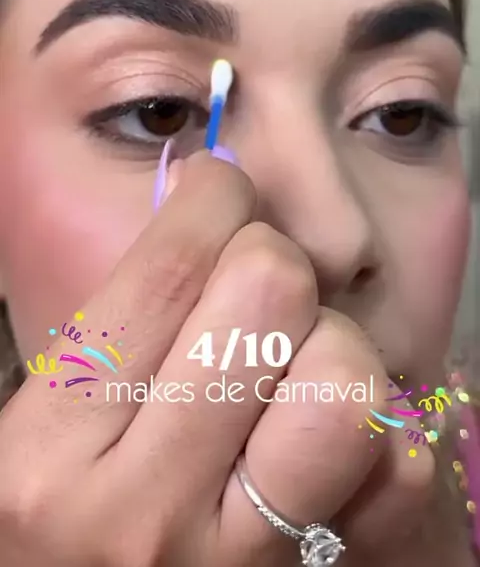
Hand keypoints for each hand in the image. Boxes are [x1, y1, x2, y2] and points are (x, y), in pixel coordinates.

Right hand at [0, 151, 435, 566]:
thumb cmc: (66, 509)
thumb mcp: (55, 416)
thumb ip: (127, 315)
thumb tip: (214, 194)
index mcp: (54, 444)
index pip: (171, 266)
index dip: (216, 194)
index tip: (220, 186)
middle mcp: (142, 506)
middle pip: (271, 293)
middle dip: (271, 261)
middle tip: (250, 286)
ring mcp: (235, 559)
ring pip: (346, 377)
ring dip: (330, 345)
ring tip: (290, 367)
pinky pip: (397, 468)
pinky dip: (381, 430)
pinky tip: (324, 432)